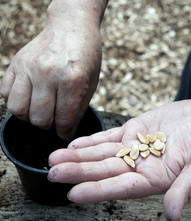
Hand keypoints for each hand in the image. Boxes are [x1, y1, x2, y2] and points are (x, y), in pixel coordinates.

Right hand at [0, 3, 102, 138]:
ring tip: (40, 110)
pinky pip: (6, 93)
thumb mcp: (91, 82)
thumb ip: (79, 108)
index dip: (64, 132)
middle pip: (39, 118)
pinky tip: (29, 97)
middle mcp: (48, 74)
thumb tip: (67, 130)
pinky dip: (16, 100)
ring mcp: (29, 68)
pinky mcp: (16, 64)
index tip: (64, 132)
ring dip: (29, 116)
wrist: (71, 28)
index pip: (63, 120)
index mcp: (72, 80)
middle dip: (48, 125)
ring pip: (18, 109)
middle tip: (54, 120)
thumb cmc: (86, 56)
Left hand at [48, 99, 190, 220]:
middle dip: (79, 172)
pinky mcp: (135, 130)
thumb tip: (173, 218)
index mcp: (154, 180)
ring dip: (79, 156)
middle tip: (53, 172)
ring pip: (102, 153)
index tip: (73, 194)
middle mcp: (140, 167)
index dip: (98, 191)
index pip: (121, 188)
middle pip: (105, 171)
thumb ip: (183, 191)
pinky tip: (75, 144)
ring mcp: (136, 148)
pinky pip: (110, 137)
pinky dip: (92, 140)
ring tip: (54, 157)